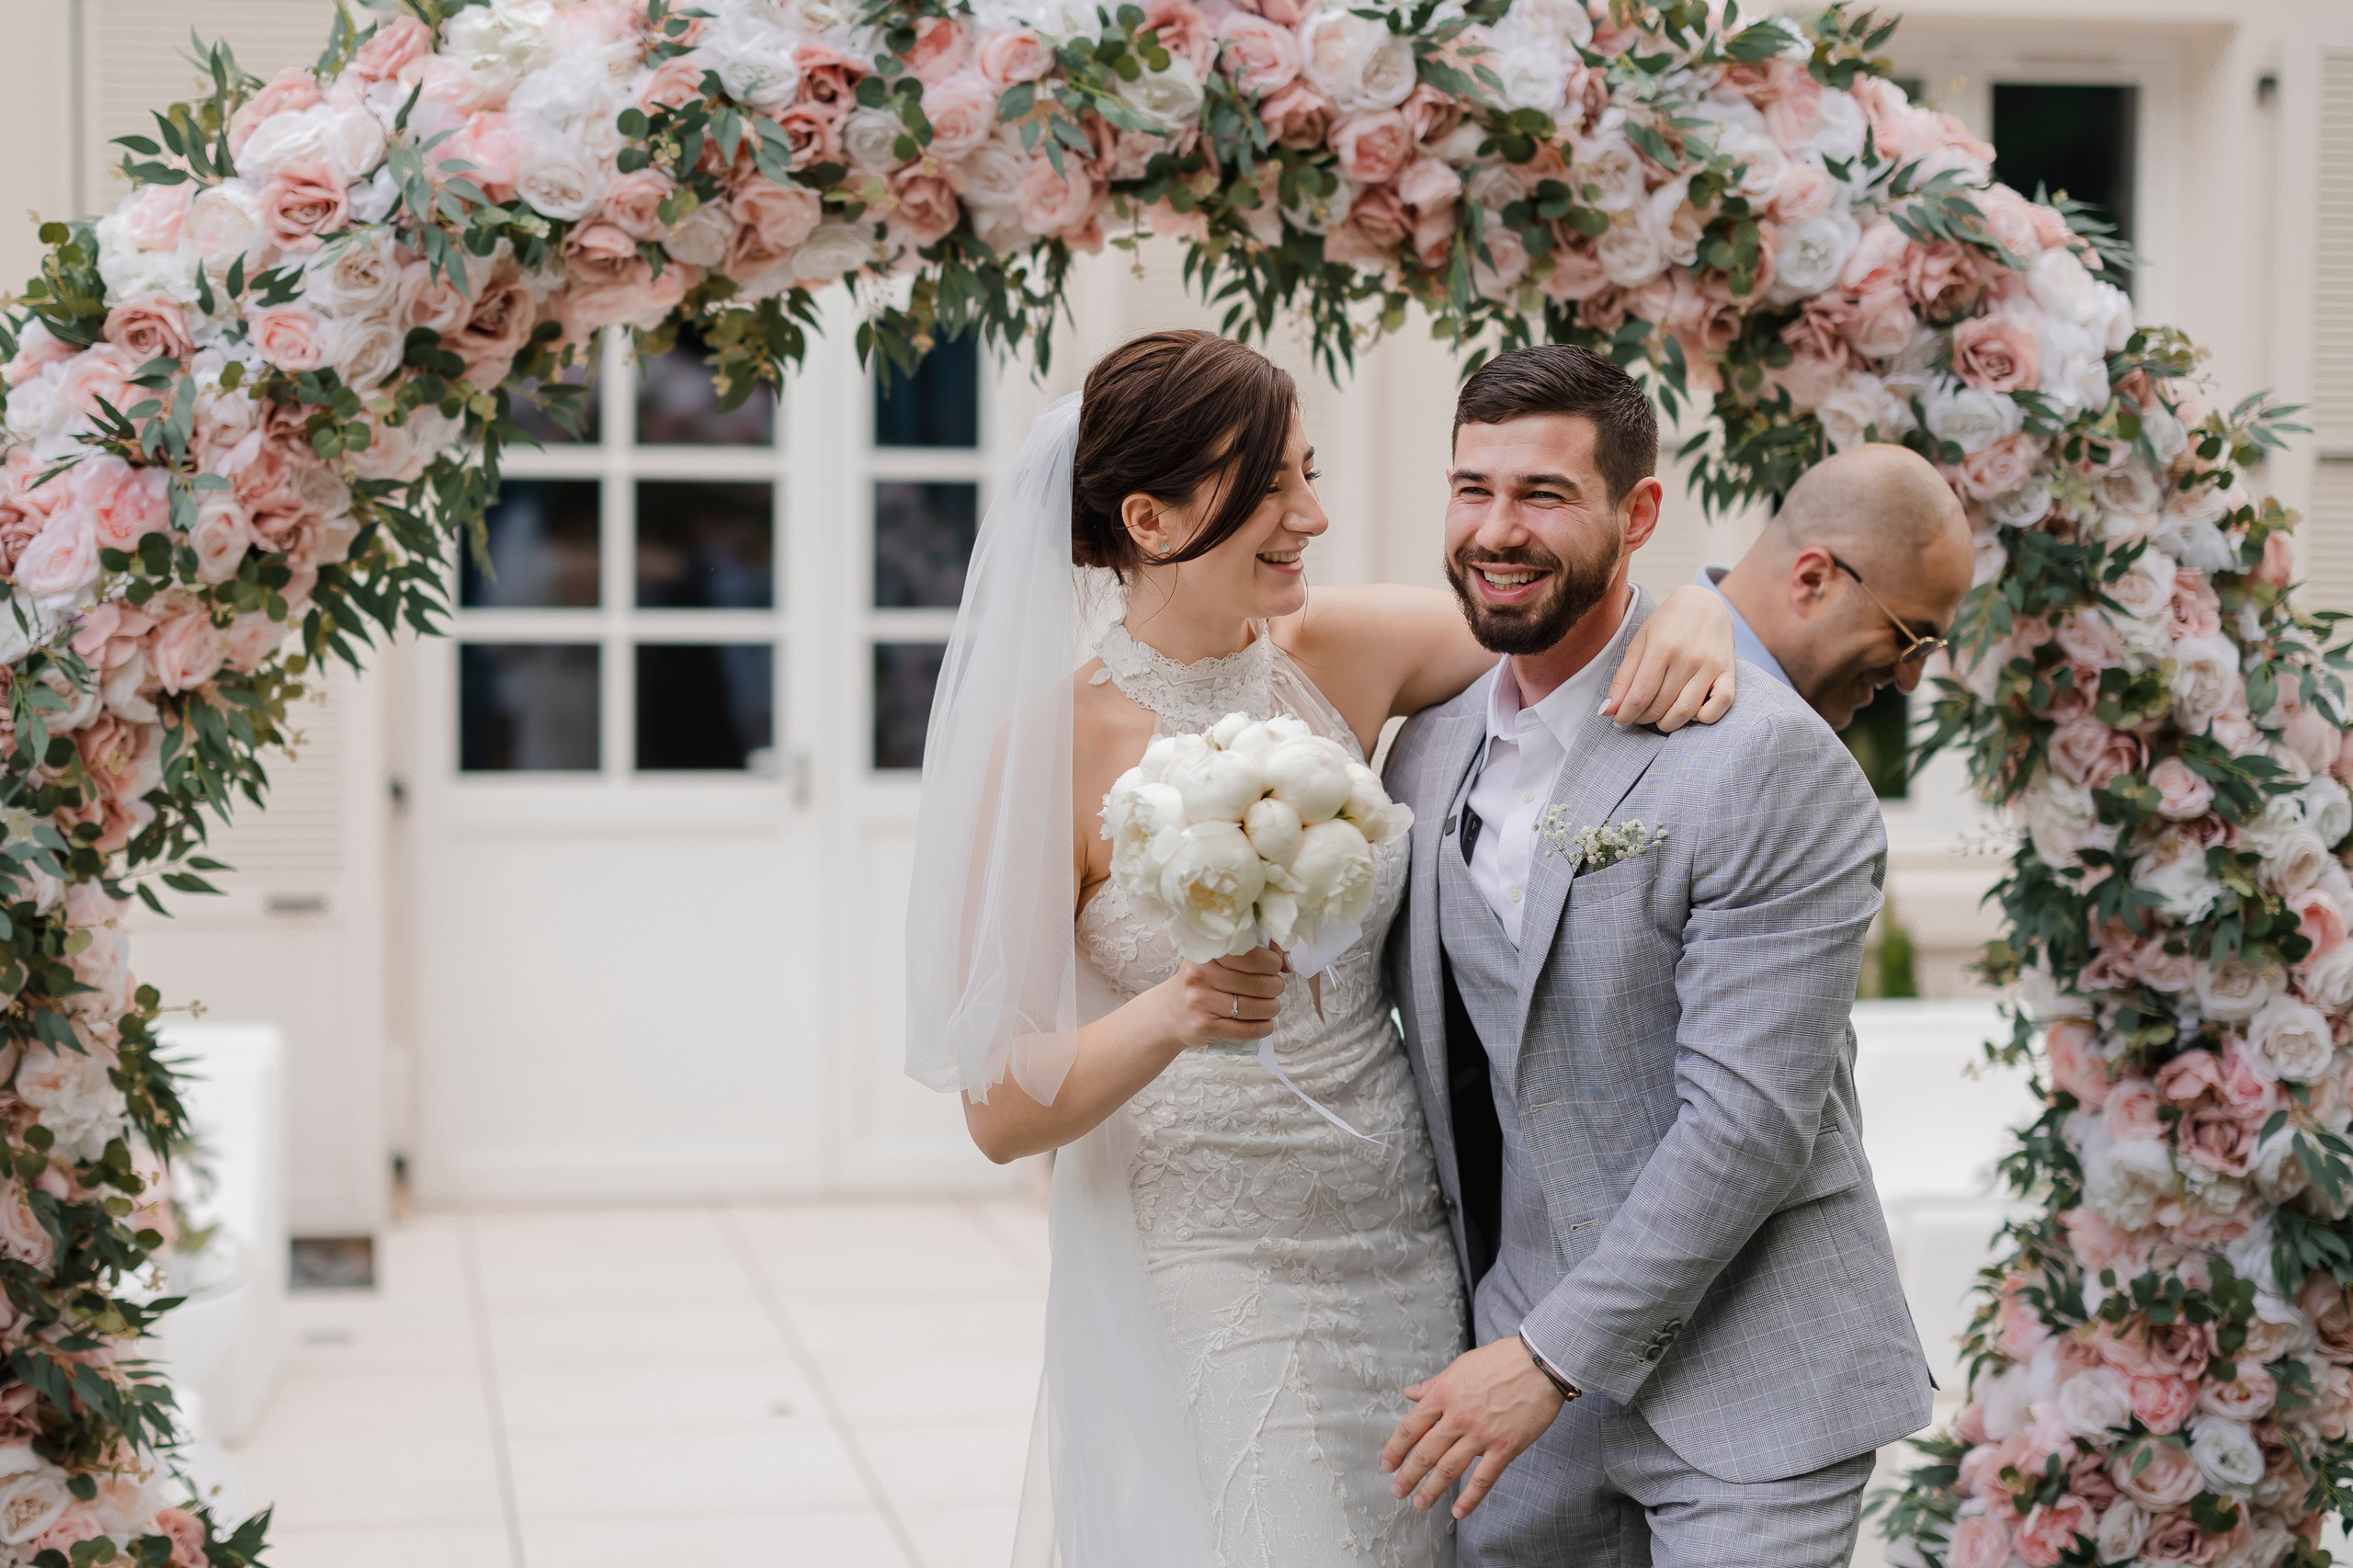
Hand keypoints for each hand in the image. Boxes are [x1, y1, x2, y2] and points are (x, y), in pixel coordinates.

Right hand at [1158, 946, 1285, 1047]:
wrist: (1169, 1013)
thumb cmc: (1201, 982)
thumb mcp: (1215, 960)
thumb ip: (1249, 952)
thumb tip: (1285, 960)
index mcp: (1207, 952)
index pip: (1253, 956)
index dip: (1272, 962)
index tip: (1274, 967)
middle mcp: (1201, 975)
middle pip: (1259, 983)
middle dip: (1276, 987)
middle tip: (1275, 988)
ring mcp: (1201, 1002)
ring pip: (1257, 1007)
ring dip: (1273, 1008)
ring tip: (1271, 1006)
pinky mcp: (1205, 1026)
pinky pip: (1248, 1029)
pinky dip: (1264, 1027)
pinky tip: (1265, 1023)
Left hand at [1382, 1337, 1565, 1518]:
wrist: (1540, 1363)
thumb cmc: (1500, 1361)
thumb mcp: (1460, 1366)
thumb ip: (1434, 1384)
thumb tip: (1411, 1393)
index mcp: (1443, 1394)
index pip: (1410, 1427)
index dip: (1396, 1449)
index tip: (1387, 1464)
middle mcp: (1457, 1416)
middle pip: (1425, 1453)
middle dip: (1408, 1476)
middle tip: (1397, 1491)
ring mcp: (1481, 1434)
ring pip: (1449, 1468)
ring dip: (1432, 1489)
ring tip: (1420, 1503)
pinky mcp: (1505, 1447)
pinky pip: (1483, 1478)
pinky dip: (1470, 1498)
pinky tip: (1459, 1511)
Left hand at [1605, 583, 1735, 731]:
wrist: (1705, 604)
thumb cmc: (1668, 624)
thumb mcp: (1640, 643)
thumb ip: (1623, 678)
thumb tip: (1608, 710)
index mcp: (1662, 647)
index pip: (1639, 695)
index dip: (1626, 714)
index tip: (1619, 719)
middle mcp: (1688, 657)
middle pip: (1660, 706)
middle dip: (1643, 718)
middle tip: (1638, 715)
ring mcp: (1711, 666)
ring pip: (1685, 711)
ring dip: (1667, 723)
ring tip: (1659, 718)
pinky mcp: (1729, 672)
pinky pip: (1721, 705)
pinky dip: (1703, 717)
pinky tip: (1691, 713)